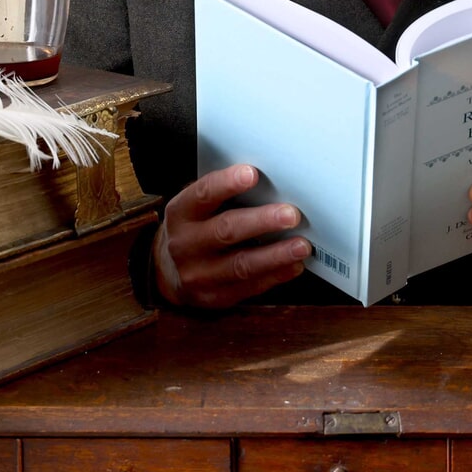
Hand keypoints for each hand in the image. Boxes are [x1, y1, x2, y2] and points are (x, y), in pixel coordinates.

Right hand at [154, 164, 311, 307]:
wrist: (170, 270)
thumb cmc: (196, 227)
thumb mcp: (198, 208)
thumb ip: (225, 197)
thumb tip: (271, 184)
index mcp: (181, 213)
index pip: (203, 195)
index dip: (226, 184)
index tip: (252, 174)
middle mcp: (185, 245)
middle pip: (226, 231)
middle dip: (262, 222)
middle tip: (291, 214)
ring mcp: (198, 275)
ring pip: (240, 265)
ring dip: (275, 255)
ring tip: (301, 245)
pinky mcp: (214, 297)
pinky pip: (248, 288)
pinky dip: (275, 276)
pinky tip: (294, 266)